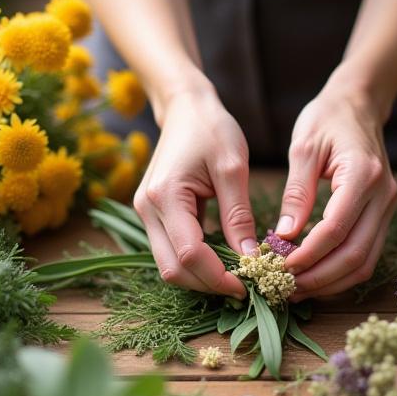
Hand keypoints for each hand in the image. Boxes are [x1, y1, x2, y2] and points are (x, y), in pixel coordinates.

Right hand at [134, 88, 256, 298]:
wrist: (186, 108)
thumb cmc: (212, 130)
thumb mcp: (233, 169)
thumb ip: (239, 216)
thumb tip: (251, 259)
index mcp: (166, 195)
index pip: (190, 254)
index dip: (218, 277)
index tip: (249, 284)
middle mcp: (147, 209)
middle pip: (173, 269)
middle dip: (208, 284)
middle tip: (244, 287)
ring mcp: (146, 214)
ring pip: (169, 265)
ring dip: (201, 277)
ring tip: (236, 276)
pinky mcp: (153, 215)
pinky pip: (171, 251)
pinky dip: (195, 263)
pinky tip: (222, 261)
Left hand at [277, 91, 396, 299]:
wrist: (359, 105)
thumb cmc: (326, 119)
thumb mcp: (304, 147)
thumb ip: (297, 193)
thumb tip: (284, 235)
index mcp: (363, 175)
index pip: (337, 229)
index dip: (309, 255)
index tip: (280, 267)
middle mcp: (383, 195)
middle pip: (356, 254)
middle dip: (319, 277)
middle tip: (285, 288)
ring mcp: (388, 207)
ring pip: (365, 262)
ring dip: (331, 282)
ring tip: (297, 289)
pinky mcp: (384, 214)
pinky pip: (367, 254)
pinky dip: (341, 272)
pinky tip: (315, 276)